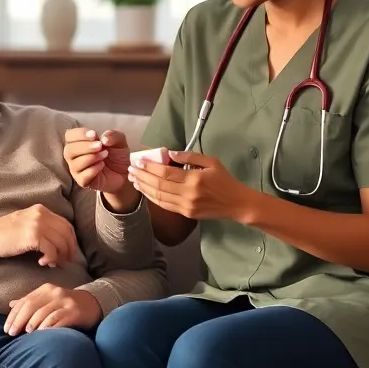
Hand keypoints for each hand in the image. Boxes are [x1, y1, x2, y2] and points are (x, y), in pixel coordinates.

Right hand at [0, 205, 79, 266]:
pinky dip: (50, 258)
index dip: (71, 240)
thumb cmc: (6, 233)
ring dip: (60, 256)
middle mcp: (41, 215)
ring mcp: (37, 224)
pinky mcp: (32, 236)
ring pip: (60, 242)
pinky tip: (42, 263)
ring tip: (52, 263)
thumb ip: (43, 227)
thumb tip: (60, 243)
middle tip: (66, 261)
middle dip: (69, 249)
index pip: (66, 224)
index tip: (70, 252)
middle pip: (66, 233)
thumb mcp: (27, 222)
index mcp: (42, 210)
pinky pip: (51, 250)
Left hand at [4, 283, 102, 334]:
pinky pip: (58, 319)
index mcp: (45, 289)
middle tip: (12, 333)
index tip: (6, 328)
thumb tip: (11, 304)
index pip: (25, 301)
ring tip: (27, 333)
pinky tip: (42, 334)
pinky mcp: (74, 312)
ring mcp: (65, 302)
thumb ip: (31, 301)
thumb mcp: (48, 299)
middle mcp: (54, 293)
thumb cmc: (65, 304)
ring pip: (44, 312)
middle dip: (19, 320)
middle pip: (31, 306)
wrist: (92, 304)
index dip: (13, 315)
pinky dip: (48, 327)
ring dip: (33, 323)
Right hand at [63, 128, 131, 193]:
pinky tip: (102, 165)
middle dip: (84, 146)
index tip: (94, 134)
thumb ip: (113, 136)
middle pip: (68, 150)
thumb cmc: (116, 155)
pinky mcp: (82, 181)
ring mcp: (77, 170)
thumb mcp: (119, 141)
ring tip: (104, 155)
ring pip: (75, 164)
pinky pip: (82, 176)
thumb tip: (104, 138)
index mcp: (79, 142)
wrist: (123, 174)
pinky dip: (93, 169)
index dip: (80, 134)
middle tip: (100, 146)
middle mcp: (75, 156)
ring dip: (91, 157)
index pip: (70, 136)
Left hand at [128, 150, 252, 220]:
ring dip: (144, 188)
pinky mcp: (186, 214)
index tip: (138, 161)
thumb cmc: (225, 180)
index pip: (166, 173)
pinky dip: (152, 198)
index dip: (150, 167)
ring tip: (133, 180)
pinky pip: (165, 205)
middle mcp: (188, 194)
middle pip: (159, 185)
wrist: (236, 204)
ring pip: (159, 197)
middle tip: (131, 169)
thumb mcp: (211, 161)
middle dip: (142, 177)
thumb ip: (190, 157)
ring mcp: (186, 206)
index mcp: (194, 179)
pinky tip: (146, 190)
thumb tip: (170, 153)